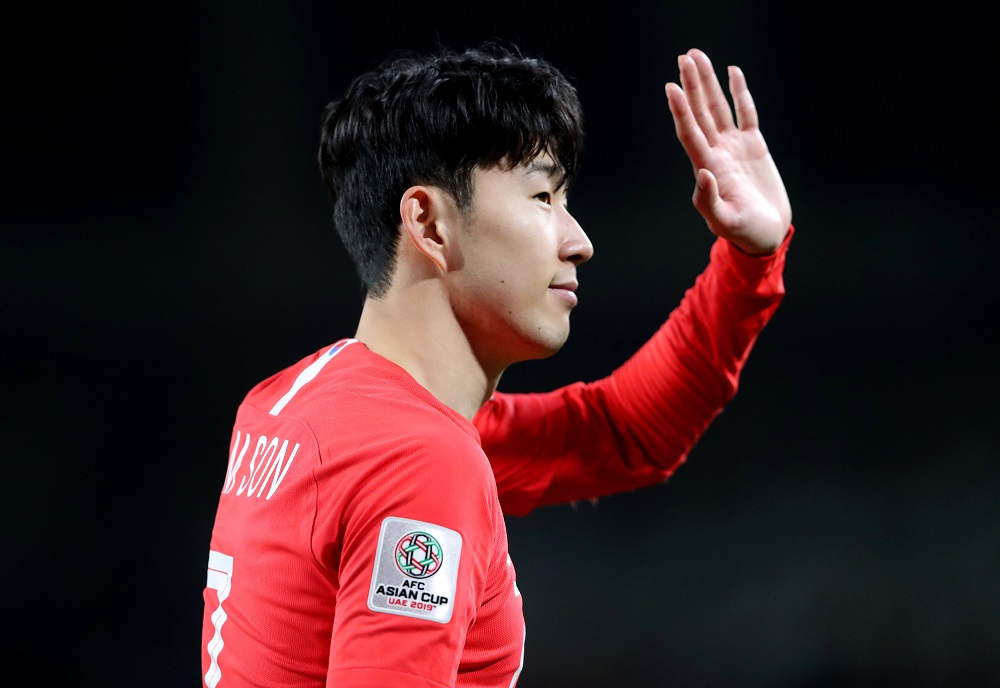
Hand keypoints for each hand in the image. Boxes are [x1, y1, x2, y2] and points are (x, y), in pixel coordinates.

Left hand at [665, 49, 791, 254]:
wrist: (766, 234)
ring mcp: (733, 147)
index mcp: (707, 168)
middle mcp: (716, 152)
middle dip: (692, 85)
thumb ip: (709, 201)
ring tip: (698, 56)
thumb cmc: (744, 233)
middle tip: (684, 57)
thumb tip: (703, 174)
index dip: (680, 110)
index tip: (671, 87)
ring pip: (719, 107)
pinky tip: (733, 72)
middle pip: (701, 112)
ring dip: (708, 83)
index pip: (690, 133)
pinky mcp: (753, 146)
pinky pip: (745, 113)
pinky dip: (739, 92)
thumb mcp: (725, 221)